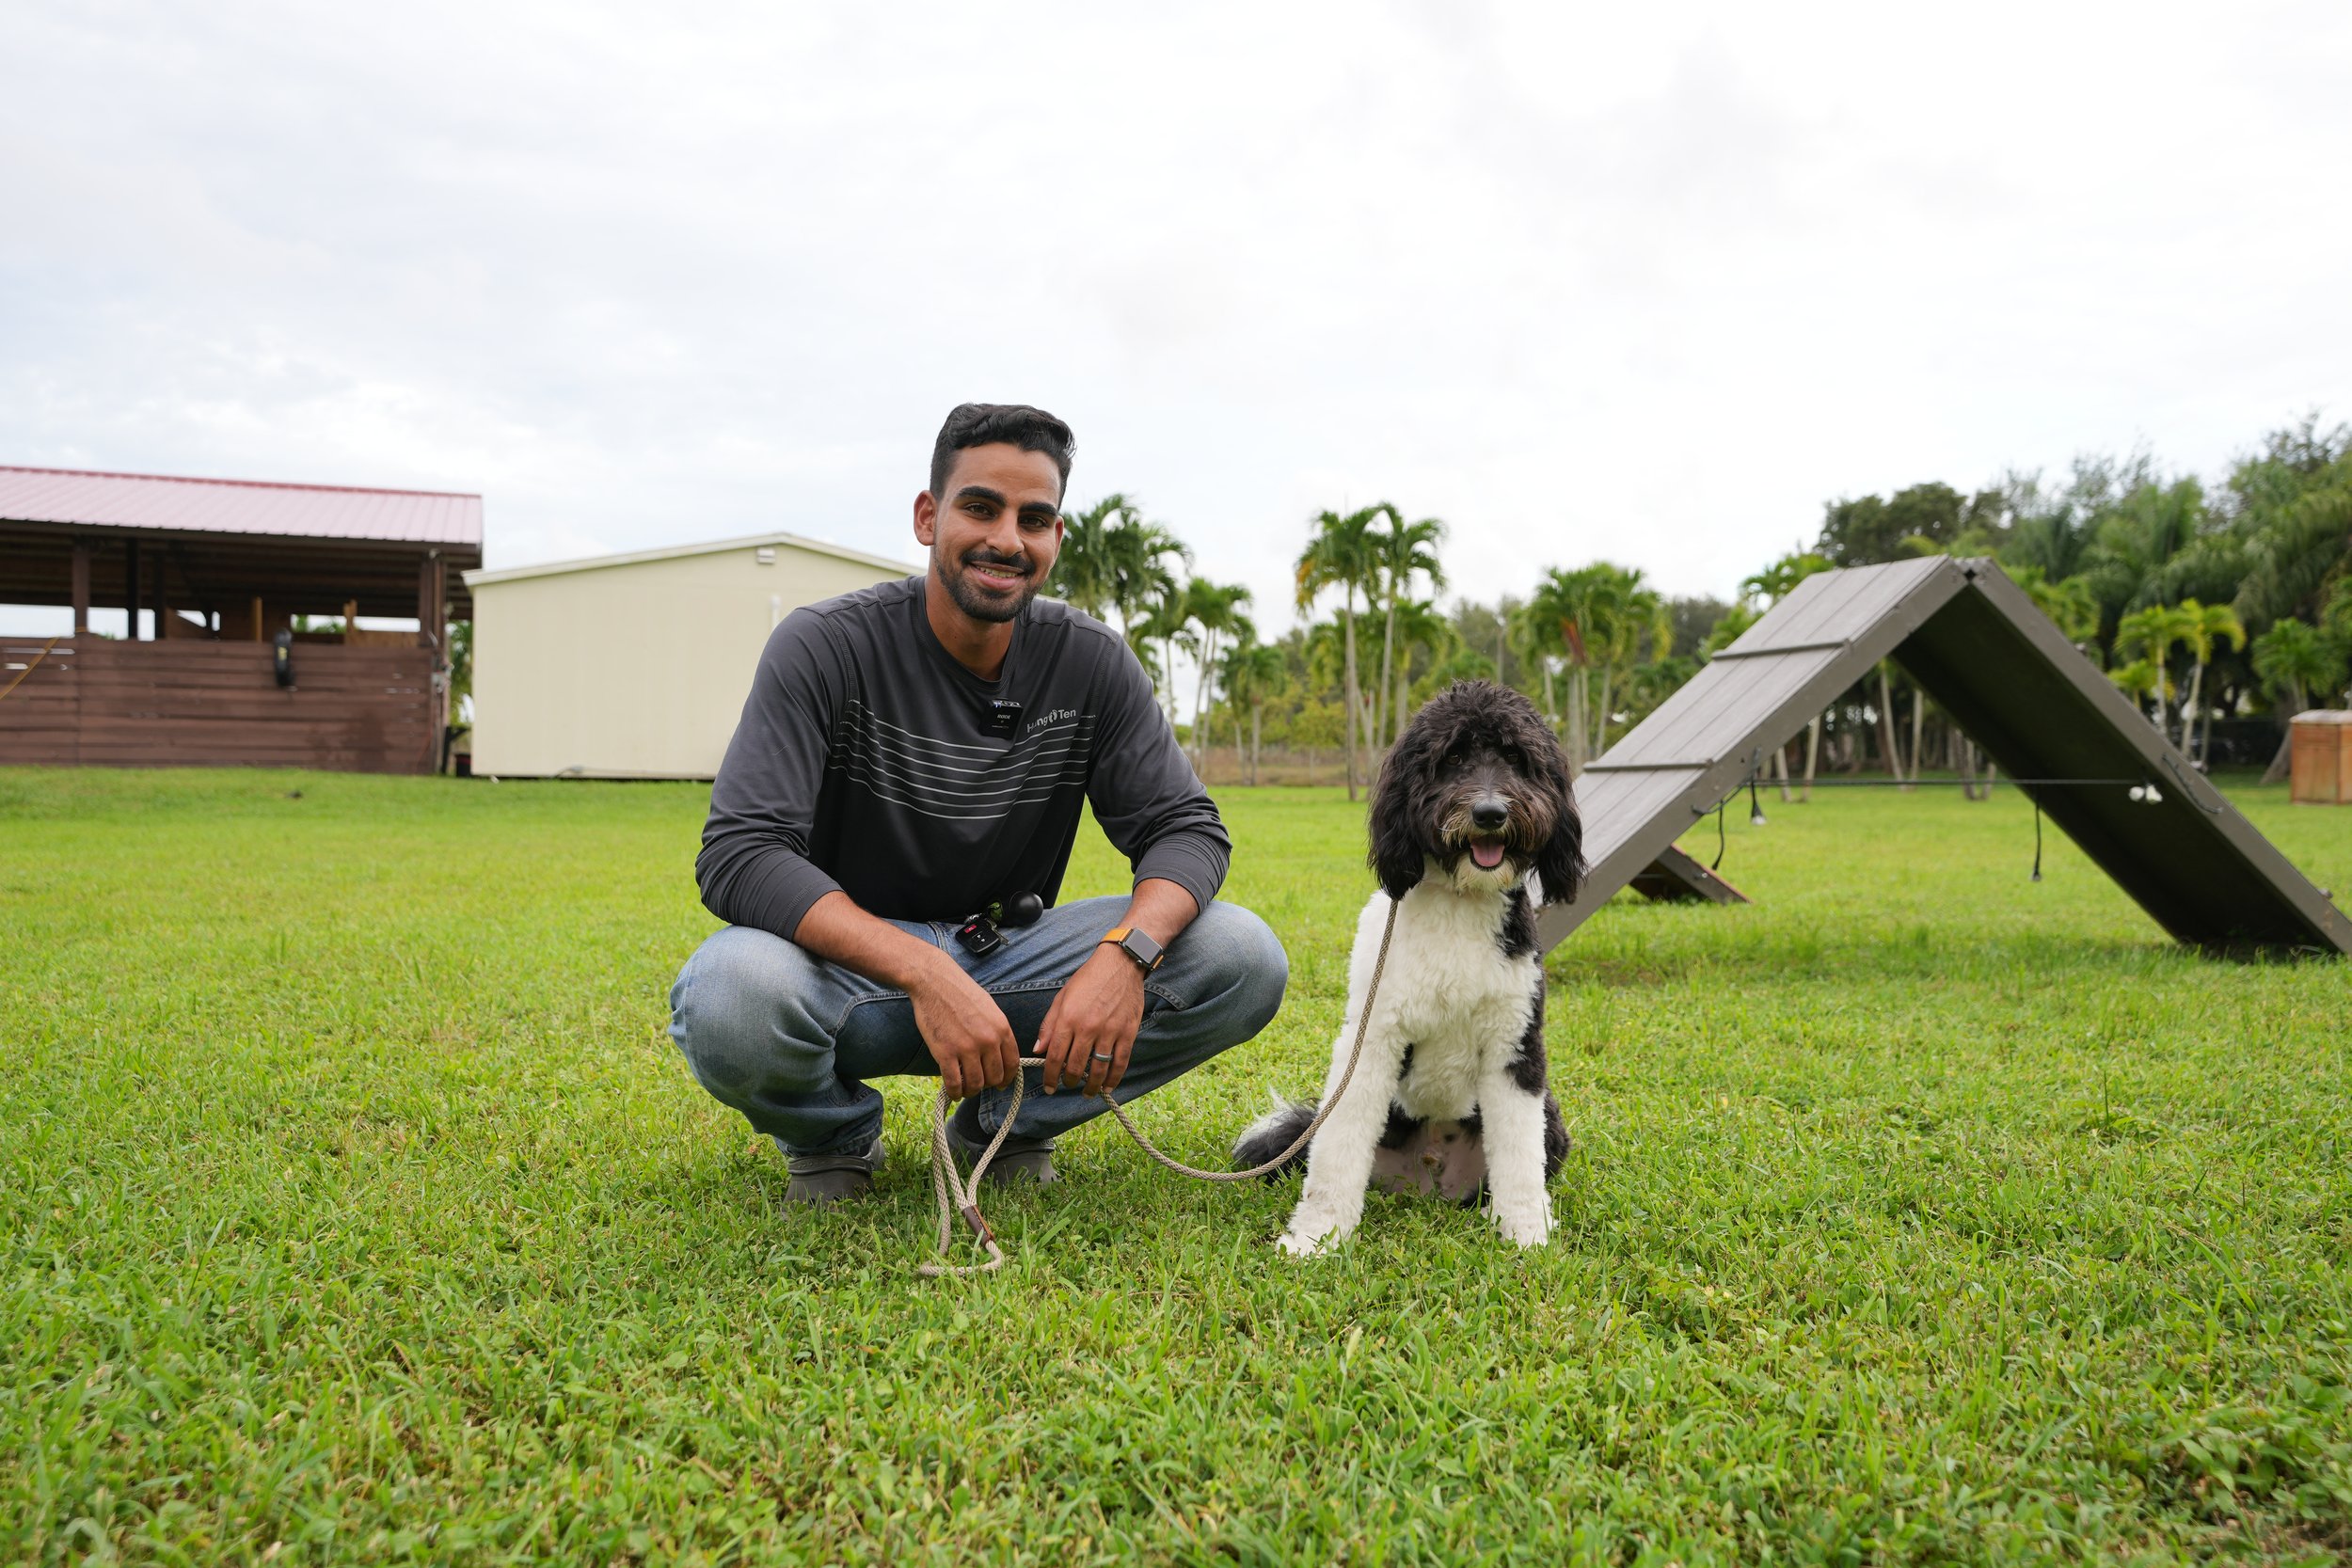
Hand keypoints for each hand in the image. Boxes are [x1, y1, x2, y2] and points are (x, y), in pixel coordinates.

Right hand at [909, 959, 1018, 1099]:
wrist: (934, 982)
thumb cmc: (960, 992)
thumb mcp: (989, 1008)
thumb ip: (996, 1031)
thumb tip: (998, 1056)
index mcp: (1001, 1028)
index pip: (1012, 1063)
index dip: (1007, 1078)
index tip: (1000, 1084)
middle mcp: (988, 1040)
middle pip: (995, 1077)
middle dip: (987, 1085)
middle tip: (978, 1084)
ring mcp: (966, 1047)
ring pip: (976, 1084)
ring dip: (971, 1091)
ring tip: (965, 1089)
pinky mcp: (945, 1053)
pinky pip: (954, 1083)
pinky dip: (955, 1092)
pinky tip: (953, 1091)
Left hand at [1036, 945, 1145, 1096]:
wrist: (1120, 964)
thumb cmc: (1088, 979)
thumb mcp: (1062, 998)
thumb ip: (1049, 1026)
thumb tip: (1037, 1050)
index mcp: (1068, 1018)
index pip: (1054, 1056)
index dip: (1049, 1076)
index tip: (1048, 1087)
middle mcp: (1088, 1027)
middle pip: (1075, 1066)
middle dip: (1069, 1082)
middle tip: (1067, 1086)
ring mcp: (1110, 1031)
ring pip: (1099, 1069)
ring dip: (1091, 1086)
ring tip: (1087, 1092)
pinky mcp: (1128, 1033)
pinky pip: (1120, 1062)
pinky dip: (1114, 1079)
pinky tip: (1108, 1087)